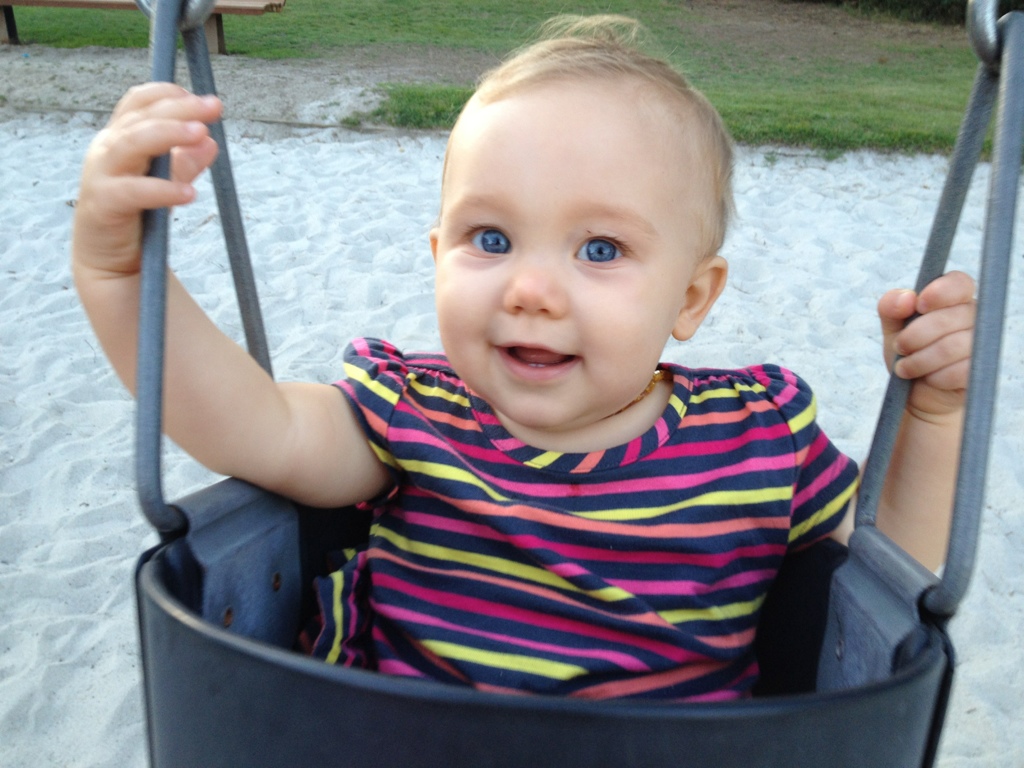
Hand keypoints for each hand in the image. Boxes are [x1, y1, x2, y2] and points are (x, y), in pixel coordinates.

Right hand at [73, 83, 222, 275]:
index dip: (169, 94)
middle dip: (180, 109)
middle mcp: (107, 148)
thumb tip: (211, 142)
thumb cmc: (137, 213)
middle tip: (214, 106)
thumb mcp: (166, 183)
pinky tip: (189, 193)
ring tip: (202, 133)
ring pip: (132, 143)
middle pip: (142, 117)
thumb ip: (186, 163)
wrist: (109, 257)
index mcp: (121, 136)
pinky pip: (134, 192)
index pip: (140, 102)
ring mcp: (102, 174)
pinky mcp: (103, 203)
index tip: (203, 99)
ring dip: (168, 134)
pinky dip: (162, 190)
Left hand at [877, 270, 974, 419]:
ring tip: (905, 368)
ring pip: (951, 346)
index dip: (940, 292)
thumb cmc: (907, 352)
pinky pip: (958, 371)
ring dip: (919, 360)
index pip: (959, 283)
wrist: (915, 392)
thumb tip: (907, 297)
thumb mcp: (892, 327)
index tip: (919, 304)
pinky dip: (935, 377)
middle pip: (949, 318)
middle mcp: (973, 318)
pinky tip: (928, 378)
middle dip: (915, 335)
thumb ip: (891, 306)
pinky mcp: (979, 371)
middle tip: (900, 347)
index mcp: (953, 299)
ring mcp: (979, 344)